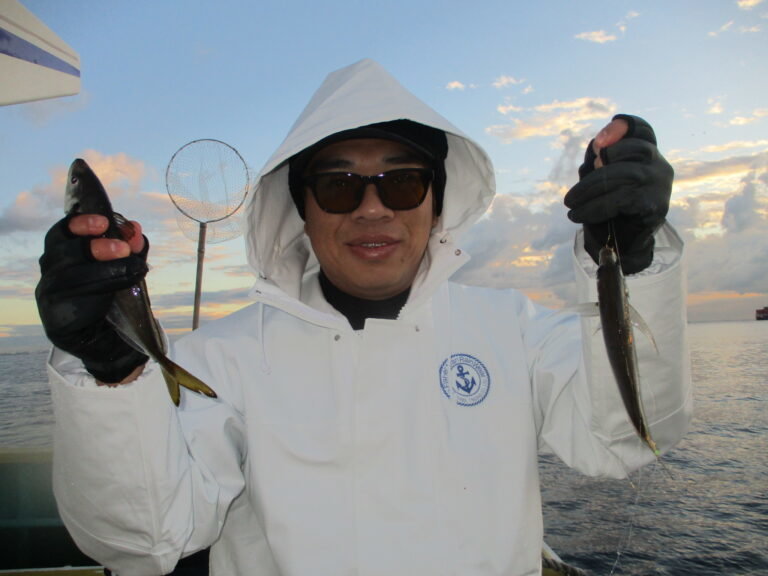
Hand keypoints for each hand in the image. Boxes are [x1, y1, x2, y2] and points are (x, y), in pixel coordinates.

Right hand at [35, 214, 149, 382]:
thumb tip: (136, 230)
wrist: (105, 338)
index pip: (62, 232)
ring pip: (67, 276)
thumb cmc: (110, 296)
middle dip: (94, 246)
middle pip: (61, 251)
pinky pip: (73, 302)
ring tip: (134, 268)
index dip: (80, 223)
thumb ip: (128, 249)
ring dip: (104, 270)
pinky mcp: (55, 319)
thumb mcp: (123, 268)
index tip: (103, 221)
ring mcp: (49, 295)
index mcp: (63, 254)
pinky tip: (124, 289)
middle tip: (123, 248)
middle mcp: (51, 271)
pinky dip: (102, 292)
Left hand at [564, 114, 673, 273]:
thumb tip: (596, 146)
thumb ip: (598, 159)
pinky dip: (594, 207)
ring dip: (589, 190)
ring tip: (570, 204)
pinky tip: (578, 215)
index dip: (623, 127)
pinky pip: (621, 199)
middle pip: (632, 149)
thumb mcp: (599, 179)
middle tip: (573, 190)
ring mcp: (660, 185)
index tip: (598, 141)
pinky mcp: (655, 205)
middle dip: (597, 165)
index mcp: (648, 154)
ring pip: (624, 175)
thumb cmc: (609, 208)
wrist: (622, 245)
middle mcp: (659, 166)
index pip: (642, 130)